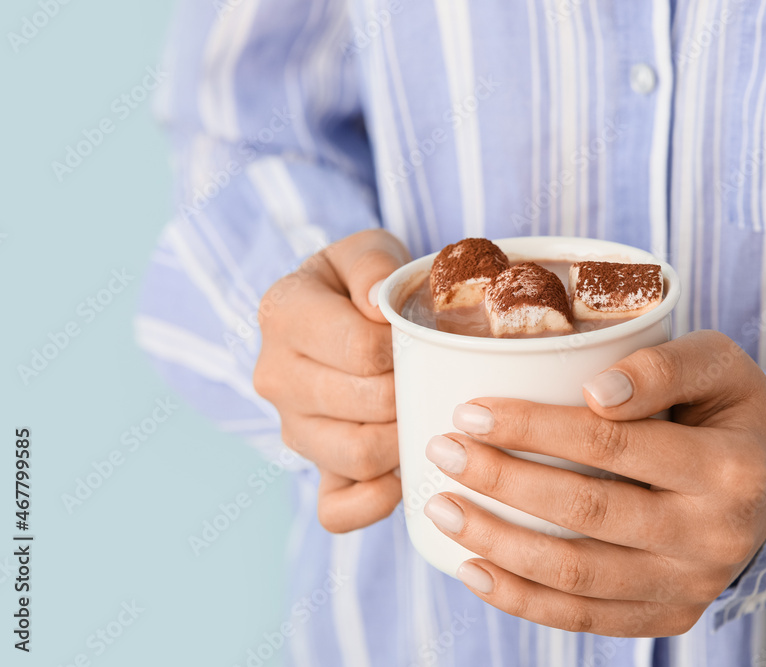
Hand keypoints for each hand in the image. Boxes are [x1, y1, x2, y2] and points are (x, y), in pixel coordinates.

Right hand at [254, 229, 409, 531]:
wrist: (339, 309)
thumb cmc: (362, 280)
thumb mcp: (367, 249)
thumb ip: (373, 265)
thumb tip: (379, 304)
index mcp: (284, 314)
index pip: (361, 350)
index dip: (407, 350)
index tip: (426, 338)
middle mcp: (275, 374)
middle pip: (364, 404)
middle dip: (413, 393)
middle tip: (440, 377)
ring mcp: (291, 426)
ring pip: (355, 456)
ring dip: (404, 440)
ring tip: (427, 413)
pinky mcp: (312, 465)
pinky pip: (336, 510)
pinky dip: (375, 504)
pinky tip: (405, 477)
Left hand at [422, 330, 765, 635]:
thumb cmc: (730, 408)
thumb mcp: (718, 363)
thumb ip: (660, 366)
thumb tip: (592, 392)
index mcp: (728, 467)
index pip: (612, 444)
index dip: (534, 428)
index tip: (470, 411)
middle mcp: (714, 536)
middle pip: (588, 512)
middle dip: (502, 483)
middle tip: (443, 452)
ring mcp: (693, 586)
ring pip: (579, 577)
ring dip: (499, 545)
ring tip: (441, 509)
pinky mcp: (672, 615)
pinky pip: (588, 619)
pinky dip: (524, 601)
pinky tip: (473, 571)